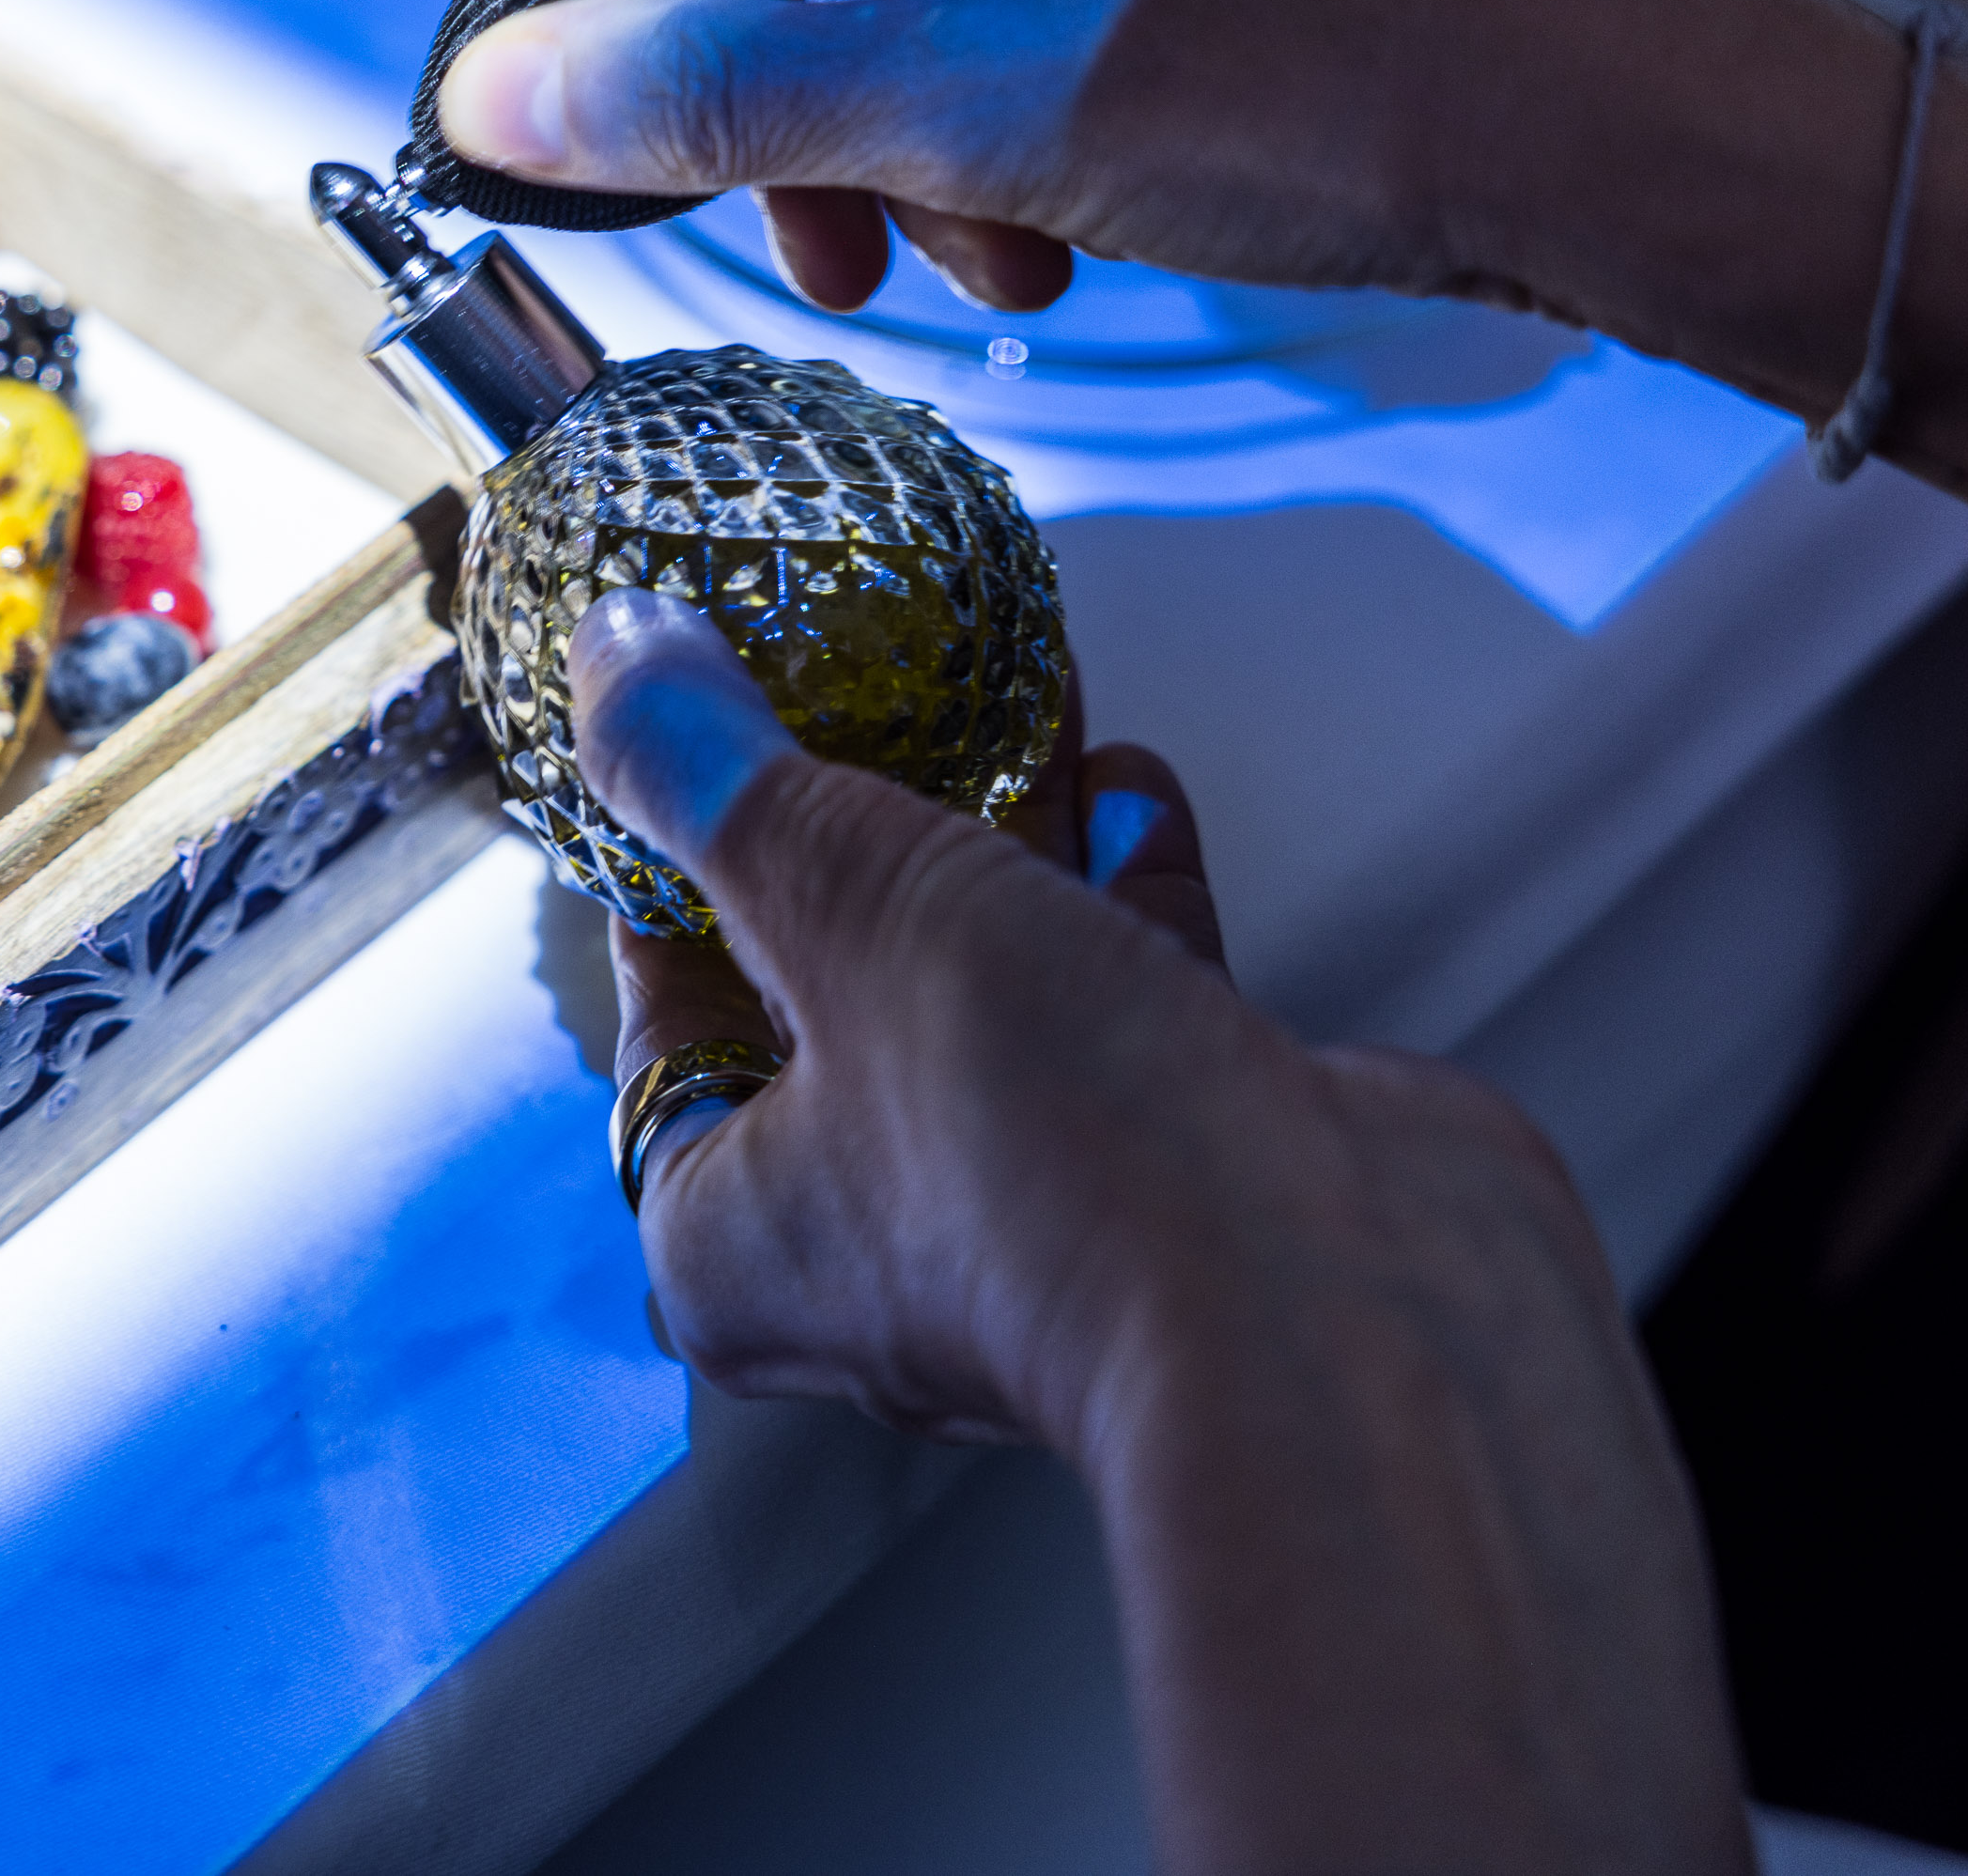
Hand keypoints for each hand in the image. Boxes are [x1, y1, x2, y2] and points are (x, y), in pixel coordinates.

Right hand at [443, 0, 1416, 313]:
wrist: (1638, 125)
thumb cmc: (1347, 75)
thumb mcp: (967, 106)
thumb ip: (714, 99)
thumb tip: (507, 97)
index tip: (706, 108)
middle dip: (835, 75)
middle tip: (844, 235)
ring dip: (941, 103)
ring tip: (991, 256)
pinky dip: (1046, 65)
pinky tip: (1076, 209)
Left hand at [578, 579, 1277, 1446]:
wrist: (1354, 1316)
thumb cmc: (1046, 1141)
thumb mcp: (838, 898)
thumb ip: (722, 773)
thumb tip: (613, 653)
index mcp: (725, 1234)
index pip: (662, 1010)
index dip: (680, 849)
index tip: (707, 713)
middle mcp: (864, 1252)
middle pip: (830, 987)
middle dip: (862, 812)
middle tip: (870, 662)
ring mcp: (1034, 1223)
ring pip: (989, 989)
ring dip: (1005, 832)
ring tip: (1011, 679)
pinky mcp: (1180, 1189)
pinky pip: (1120, 1013)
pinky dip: (1120, 894)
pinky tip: (1127, 777)